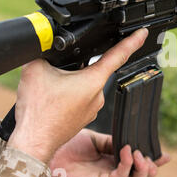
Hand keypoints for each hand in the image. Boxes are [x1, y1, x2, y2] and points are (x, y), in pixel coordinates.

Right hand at [8, 28, 148, 163]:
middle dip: (77, 66)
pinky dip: (67, 95)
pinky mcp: (84, 118)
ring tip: (50, 90)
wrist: (33, 142)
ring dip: (70, 82)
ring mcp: (92, 109)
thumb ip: (44, 52)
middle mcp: (98, 95)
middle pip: (93, 70)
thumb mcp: (35, 69)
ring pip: (83, 85)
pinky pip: (79, 99)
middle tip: (56, 73)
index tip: (143, 33)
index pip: (118, 55)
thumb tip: (45, 46)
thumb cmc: (38, 112)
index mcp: (94, 80)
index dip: (132, 41)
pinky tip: (53, 99)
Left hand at [49, 129, 169, 176]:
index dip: (154, 161)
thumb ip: (113, 142)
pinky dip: (126, 164)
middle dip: (152, 168)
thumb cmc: (69, 147)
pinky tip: (126, 150)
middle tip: (152, 156)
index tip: (166, 155)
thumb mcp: (97, 140)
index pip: (139, 165)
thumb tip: (129, 141)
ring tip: (139, 154)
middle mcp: (114, 173)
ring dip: (143, 169)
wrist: (50, 153)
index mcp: (115, 163)